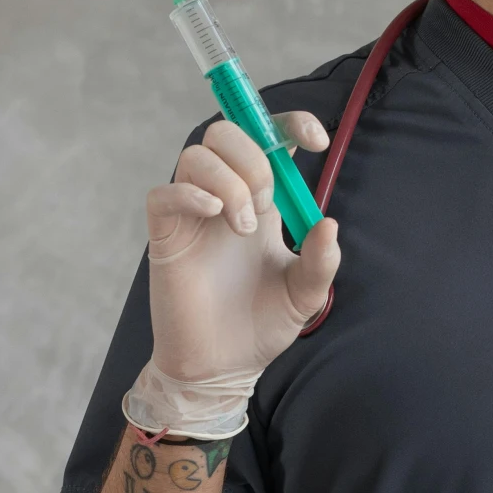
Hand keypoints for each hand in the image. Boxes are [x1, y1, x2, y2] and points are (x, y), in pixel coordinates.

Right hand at [144, 115, 339, 382]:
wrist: (223, 367)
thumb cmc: (260, 327)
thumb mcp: (305, 295)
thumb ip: (322, 262)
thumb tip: (328, 223)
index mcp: (263, 202)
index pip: (270, 139)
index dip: (292, 124)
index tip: (316, 140)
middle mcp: (226, 197)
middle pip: (227, 133)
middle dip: (254, 159)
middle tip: (265, 208)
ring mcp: (193, 213)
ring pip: (196, 153)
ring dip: (229, 181)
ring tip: (242, 227)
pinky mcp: (166, 234)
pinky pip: (164, 192)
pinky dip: (191, 193)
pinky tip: (215, 216)